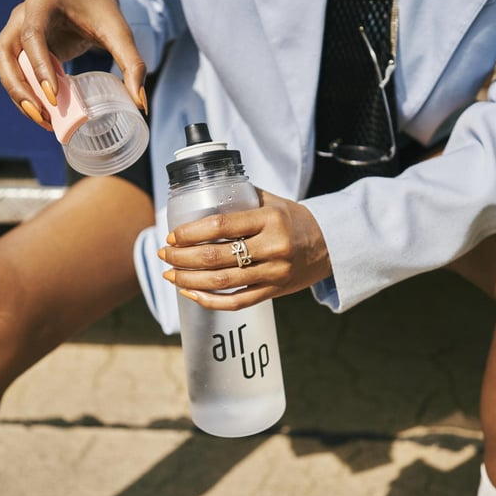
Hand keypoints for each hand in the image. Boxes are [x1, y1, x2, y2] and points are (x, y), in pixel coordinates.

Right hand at [0, 0, 147, 130]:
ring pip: (3, 67)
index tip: (53, 96)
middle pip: (4, 54)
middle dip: (18, 88)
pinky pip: (13, 74)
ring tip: (44, 121)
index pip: (32, 36)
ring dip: (18, 96)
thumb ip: (133, 64)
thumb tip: (140, 104)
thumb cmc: (103, 13)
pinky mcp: (19, 49)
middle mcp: (22, 16)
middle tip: (42, 115)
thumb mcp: (120, 34)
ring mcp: (15, 32)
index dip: (39, 67)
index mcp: (42, 4)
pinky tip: (43, 115)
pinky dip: (24, 95)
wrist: (91, 1)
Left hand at [159, 190, 332, 309]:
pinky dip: (211, 301)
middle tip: (164, 253)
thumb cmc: (295, 219)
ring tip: (169, 274)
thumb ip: (242, 198)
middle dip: (183, 257)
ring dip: (189, 280)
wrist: (331, 245)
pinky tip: (191, 294)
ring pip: (222, 282)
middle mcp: (273, 248)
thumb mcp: (273, 202)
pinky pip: (237, 302)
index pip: (221, 226)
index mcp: (270, 219)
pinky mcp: (274, 292)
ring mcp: (274, 273)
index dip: (191, 232)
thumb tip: (203, 193)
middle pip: (216, 257)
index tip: (173, 235)